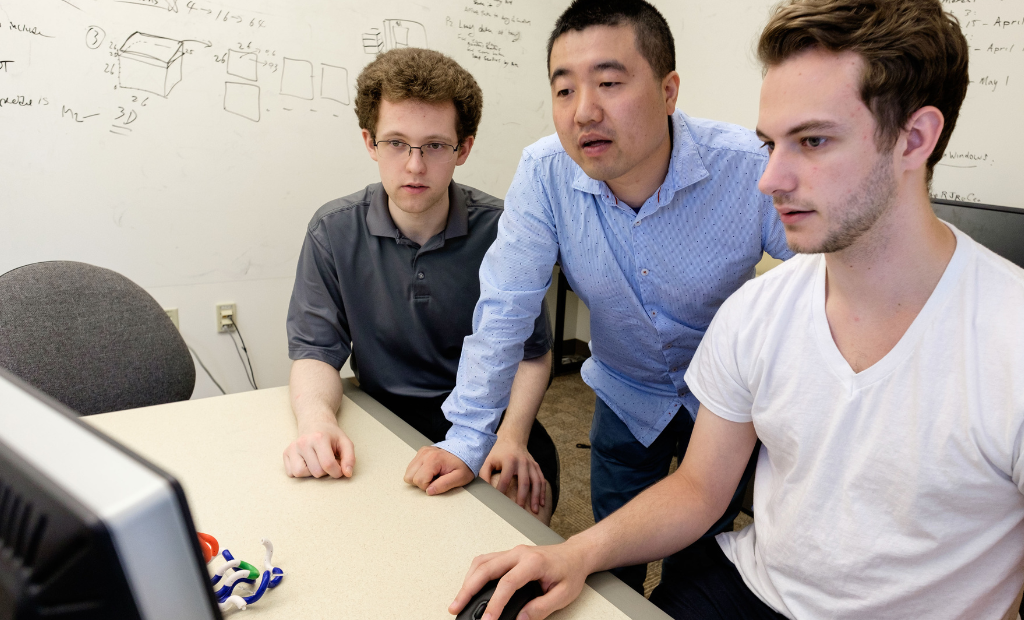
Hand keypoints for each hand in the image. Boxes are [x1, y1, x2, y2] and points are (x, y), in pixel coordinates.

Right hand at [282, 420, 354, 477]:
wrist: (315, 423)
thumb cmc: (331, 435)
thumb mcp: (345, 443)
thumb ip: (349, 458)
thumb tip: (347, 474)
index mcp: (319, 438)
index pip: (328, 464)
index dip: (337, 472)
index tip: (339, 469)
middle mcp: (303, 442)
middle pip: (316, 472)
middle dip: (325, 471)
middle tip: (327, 460)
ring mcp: (292, 447)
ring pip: (300, 473)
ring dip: (311, 472)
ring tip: (316, 461)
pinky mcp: (286, 453)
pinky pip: (291, 473)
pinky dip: (300, 471)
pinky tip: (306, 462)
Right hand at [404, 446, 473, 494]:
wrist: (466, 451)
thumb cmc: (464, 464)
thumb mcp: (459, 478)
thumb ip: (444, 485)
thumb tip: (429, 491)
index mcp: (434, 459)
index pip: (419, 481)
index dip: (428, 486)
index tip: (438, 482)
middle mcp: (425, 454)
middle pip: (410, 477)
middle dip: (421, 483)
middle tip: (435, 479)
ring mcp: (422, 452)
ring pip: (408, 472)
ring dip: (419, 477)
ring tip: (433, 475)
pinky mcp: (421, 452)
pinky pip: (411, 467)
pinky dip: (418, 472)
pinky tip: (430, 471)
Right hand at [448, 542, 588, 619]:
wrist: (575, 555)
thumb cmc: (570, 571)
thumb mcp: (564, 594)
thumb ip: (541, 608)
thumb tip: (520, 619)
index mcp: (533, 562)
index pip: (507, 583)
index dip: (494, 604)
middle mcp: (519, 553)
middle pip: (485, 568)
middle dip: (467, 589)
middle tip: (456, 607)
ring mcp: (512, 552)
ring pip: (482, 562)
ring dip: (467, 581)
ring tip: (458, 600)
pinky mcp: (509, 555)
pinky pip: (486, 561)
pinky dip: (474, 574)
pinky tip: (470, 586)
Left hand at [480, 436, 545, 513]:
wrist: (512, 439)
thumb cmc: (498, 453)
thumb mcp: (488, 460)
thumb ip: (484, 474)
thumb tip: (484, 490)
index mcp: (509, 460)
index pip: (505, 479)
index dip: (502, 492)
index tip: (499, 504)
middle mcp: (522, 462)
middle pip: (524, 482)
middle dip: (522, 497)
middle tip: (520, 510)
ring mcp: (531, 464)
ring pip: (536, 482)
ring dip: (536, 497)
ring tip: (535, 511)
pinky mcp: (536, 466)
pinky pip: (541, 480)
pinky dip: (542, 492)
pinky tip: (542, 503)